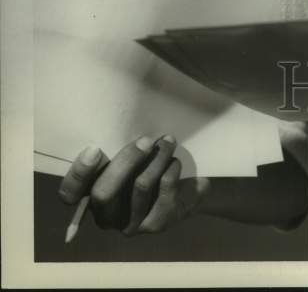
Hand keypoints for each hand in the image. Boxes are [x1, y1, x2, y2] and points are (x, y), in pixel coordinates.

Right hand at [58, 135, 210, 235]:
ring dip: (157, 157)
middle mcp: (106, 216)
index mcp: (91, 197)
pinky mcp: (156, 224)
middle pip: (103, 193)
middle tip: (146, 140)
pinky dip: (171, 168)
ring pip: (139, 187)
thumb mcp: (131, 158)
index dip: (78, 175)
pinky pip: (163, 188)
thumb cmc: (151, 166)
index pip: (70, 195)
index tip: (94, 150)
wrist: (189, 189)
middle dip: (126, 161)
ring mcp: (130, 225)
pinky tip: (175, 161)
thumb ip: (116, 153)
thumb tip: (109, 132)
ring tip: (168, 140)